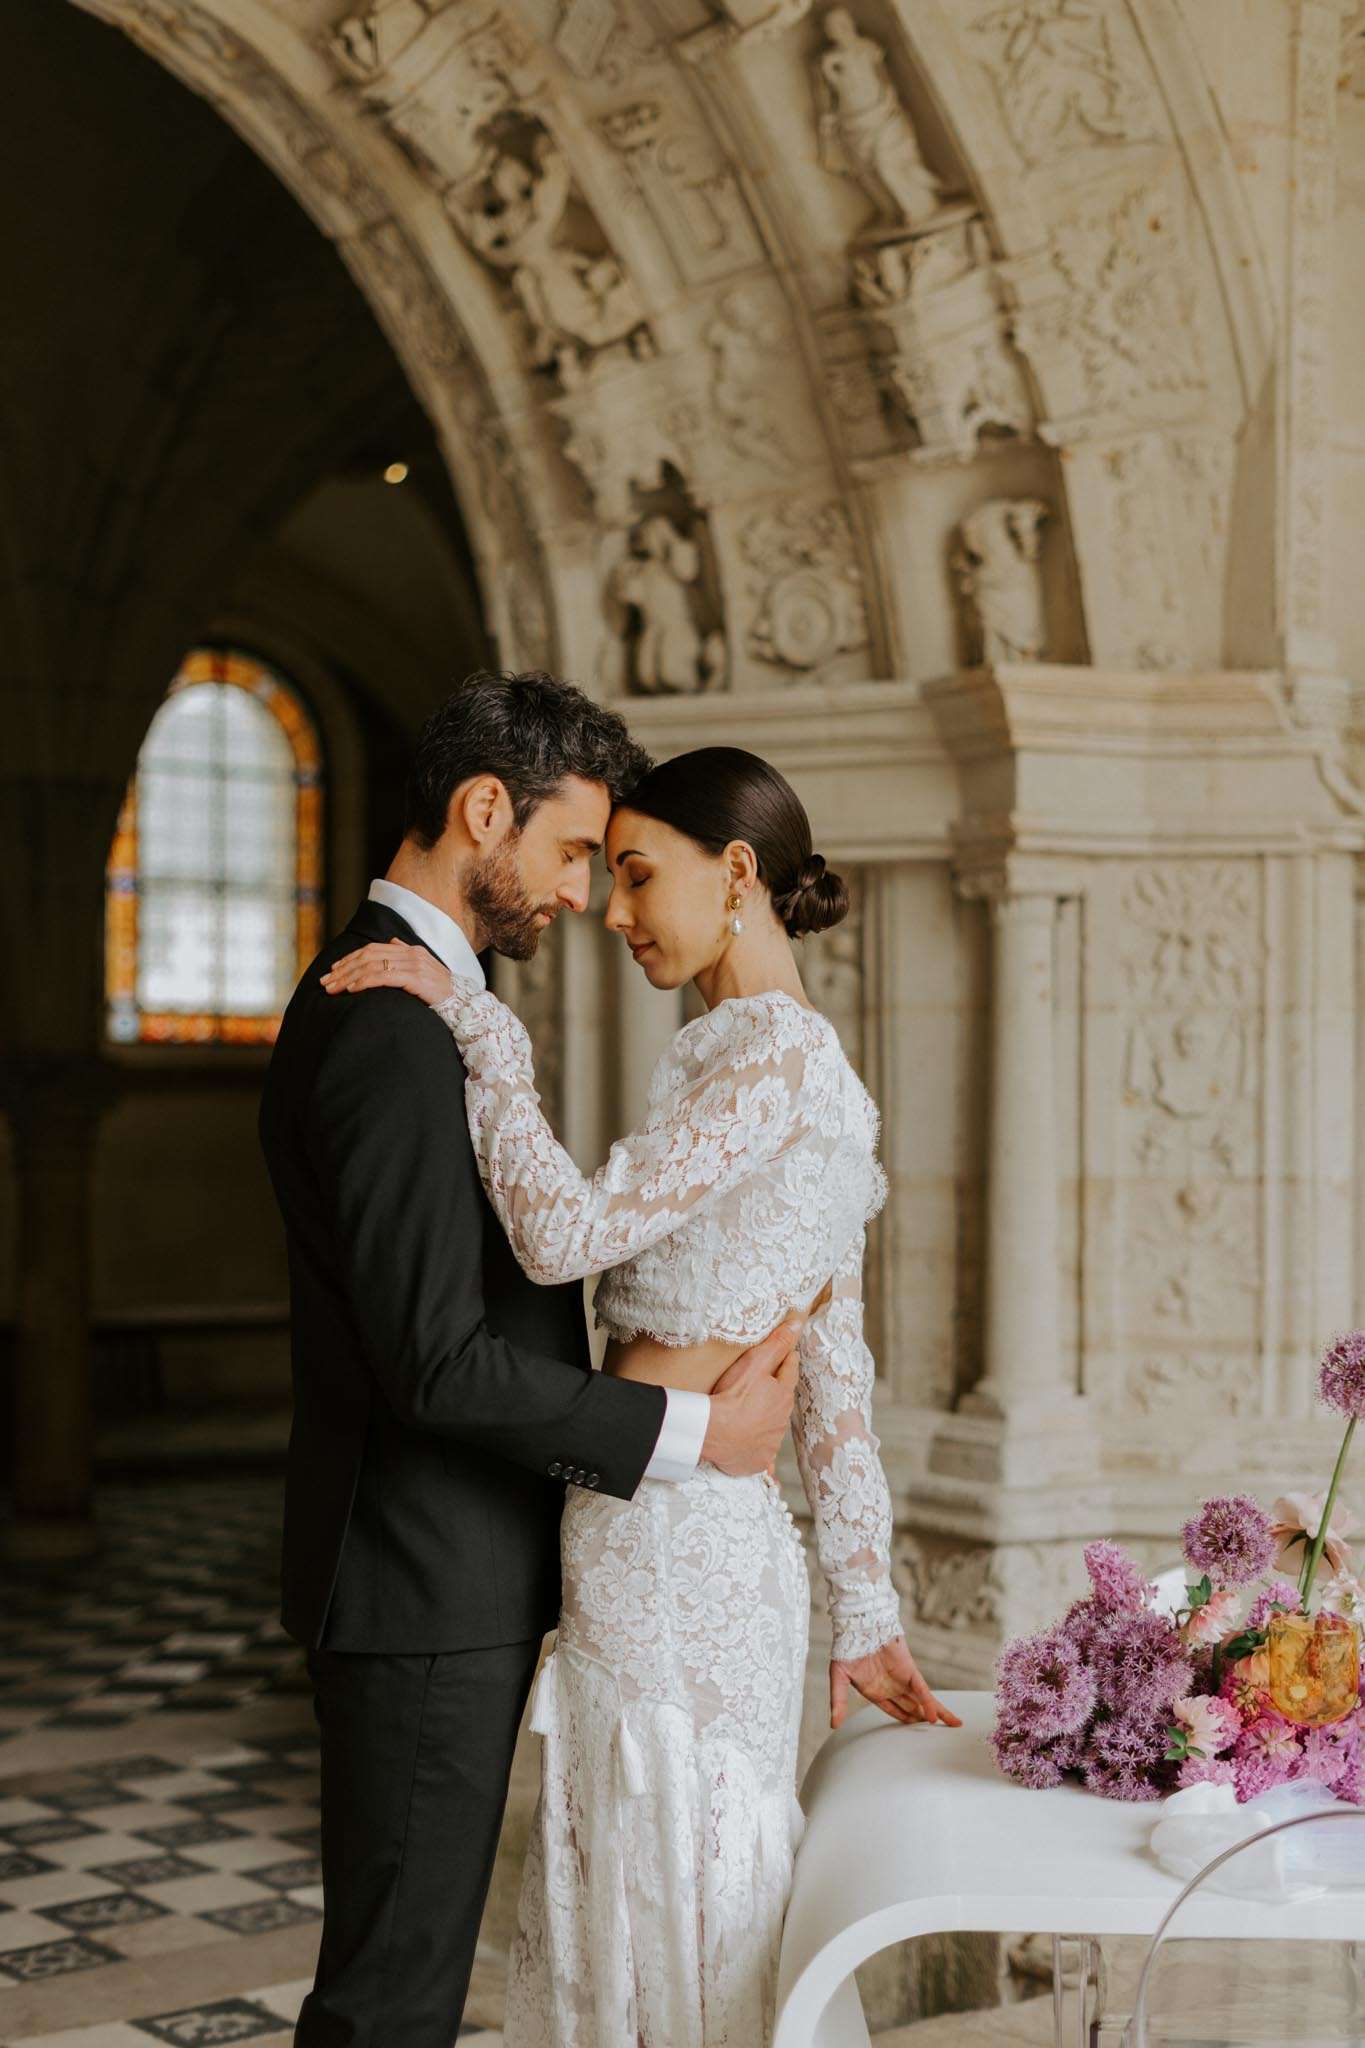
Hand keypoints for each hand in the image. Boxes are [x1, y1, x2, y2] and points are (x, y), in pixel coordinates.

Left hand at [321, 939, 451, 1006]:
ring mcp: (415, 965)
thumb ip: (407, 955)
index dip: (350, 959)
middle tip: (325, 981)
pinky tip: (351, 988)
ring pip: (372, 965)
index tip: (333, 970)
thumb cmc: (442, 993)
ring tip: (332, 987)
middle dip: (343, 969)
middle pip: (368, 956)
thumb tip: (392, 942)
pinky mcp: (416, 978)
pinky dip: (364, 981)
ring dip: (348, 977)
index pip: (373, 950)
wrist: (465, 1006)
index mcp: (411, 950)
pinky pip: (384, 977)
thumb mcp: (424, 971)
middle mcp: (411, 953)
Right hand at [702, 1316, 802, 1476]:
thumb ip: (777, 1343)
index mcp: (783, 1395)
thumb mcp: (756, 1363)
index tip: (786, 1355)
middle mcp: (782, 1420)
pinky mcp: (759, 1461)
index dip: (786, 1361)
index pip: (790, 1371)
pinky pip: (762, 1456)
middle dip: (776, 1394)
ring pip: (772, 1428)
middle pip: (781, 1401)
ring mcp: (771, 1443)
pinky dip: (759, 1452)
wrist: (714, 1432)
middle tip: (764, 1387)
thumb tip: (797, 1324)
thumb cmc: (733, 1396)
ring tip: (753, 1418)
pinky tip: (757, 1458)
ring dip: (766, 1422)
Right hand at [830, 1637, 962, 1730]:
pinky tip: (935, 1717)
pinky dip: (928, 1703)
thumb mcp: (838, 1678)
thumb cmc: (846, 1648)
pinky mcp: (909, 1669)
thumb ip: (838, 1702)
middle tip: (941, 1734)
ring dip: (936, 1712)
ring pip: (923, 1700)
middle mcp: (892, 1686)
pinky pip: (921, 1690)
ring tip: (953, 1724)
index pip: (896, 1711)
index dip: (907, 1721)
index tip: (918, 1733)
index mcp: (876, 1690)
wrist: (855, 1624)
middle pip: (913, 1707)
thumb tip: (833, 1724)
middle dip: (925, 1719)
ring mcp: (901, 1679)